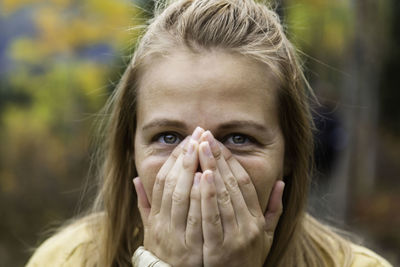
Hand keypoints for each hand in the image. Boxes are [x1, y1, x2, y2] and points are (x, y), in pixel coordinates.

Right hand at [133, 127, 204, 266]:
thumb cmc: (168, 252)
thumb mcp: (151, 230)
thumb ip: (145, 205)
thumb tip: (135, 180)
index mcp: (156, 218)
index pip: (162, 182)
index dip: (174, 159)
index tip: (186, 141)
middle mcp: (164, 226)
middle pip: (172, 184)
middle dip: (186, 157)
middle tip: (197, 134)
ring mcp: (179, 237)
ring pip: (183, 197)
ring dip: (192, 170)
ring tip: (203, 147)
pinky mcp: (196, 249)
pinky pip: (198, 218)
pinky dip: (201, 196)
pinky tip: (208, 176)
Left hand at [198, 131, 283, 266]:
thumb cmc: (247, 259)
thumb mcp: (266, 237)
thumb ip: (274, 210)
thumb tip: (281, 183)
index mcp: (257, 220)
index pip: (245, 183)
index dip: (231, 161)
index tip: (218, 143)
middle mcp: (249, 226)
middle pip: (232, 184)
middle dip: (218, 158)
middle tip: (205, 136)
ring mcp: (234, 238)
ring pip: (223, 197)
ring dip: (210, 169)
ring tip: (199, 147)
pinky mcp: (218, 250)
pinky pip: (211, 218)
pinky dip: (206, 196)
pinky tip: (199, 177)